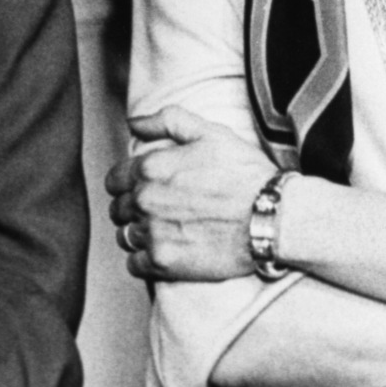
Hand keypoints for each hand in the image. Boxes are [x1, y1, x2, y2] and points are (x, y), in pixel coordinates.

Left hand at [104, 105, 276, 281]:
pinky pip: (135, 265)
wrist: (270, 217)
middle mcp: (145, 200)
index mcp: (151, 167)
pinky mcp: (164, 263)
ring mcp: (152, 232)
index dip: (125, 183)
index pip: (114, 179)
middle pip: (118, 209)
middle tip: (155, 210)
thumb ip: (167, 121)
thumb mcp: (209, 132)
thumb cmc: (243, 173)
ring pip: (124, 236)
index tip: (141, 188)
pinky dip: (144, 260)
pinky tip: (164, 251)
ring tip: (161, 231)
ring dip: (137, 234)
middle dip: (131, 208)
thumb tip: (134, 124)